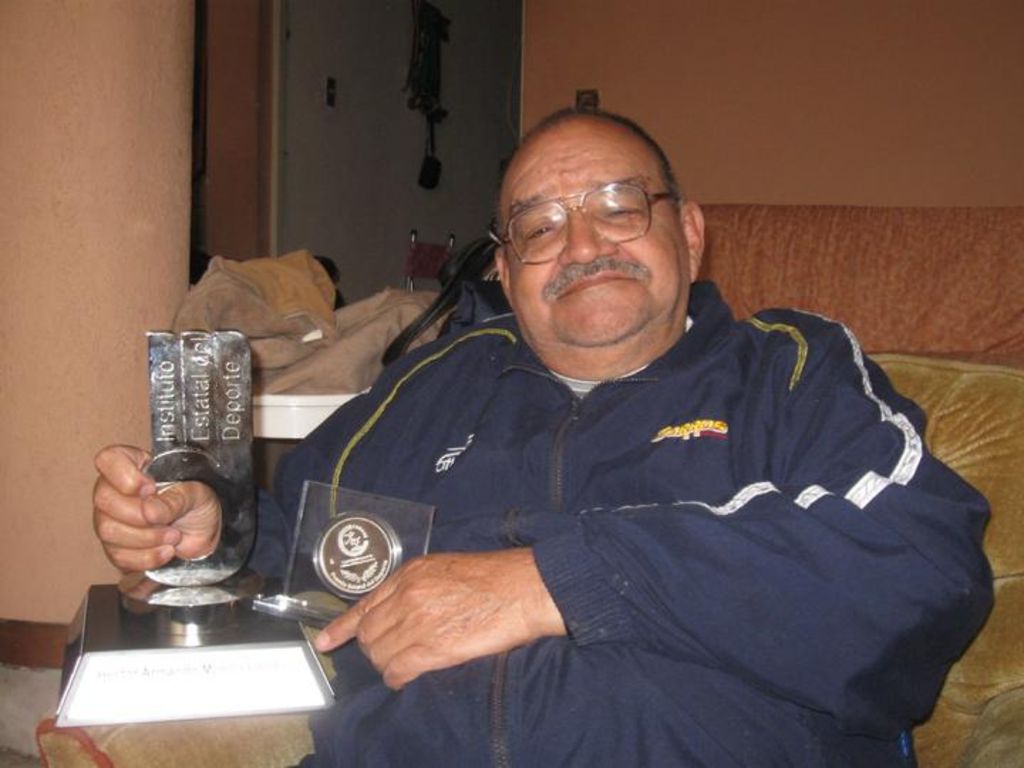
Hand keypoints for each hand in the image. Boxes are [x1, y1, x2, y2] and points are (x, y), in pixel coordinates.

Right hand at [92, 445, 221, 571]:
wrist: (207, 532)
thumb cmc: (199, 504)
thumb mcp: (195, 494)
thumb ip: (174, 499)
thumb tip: (149, 511)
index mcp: (135, 467)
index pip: (109, 459)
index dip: (124, 475)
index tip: (150, 488)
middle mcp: (116, 491)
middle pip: (104, 499)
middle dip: (140, 515)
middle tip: (167, 520)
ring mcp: (112, 520)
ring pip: (108, 530)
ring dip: (146, 538)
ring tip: (173, 536)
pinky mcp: (117, 547)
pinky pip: (119, 555)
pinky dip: (146, 557)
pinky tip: (166, 551)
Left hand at [314, 548, 564, 688]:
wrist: (523, 588)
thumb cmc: (494, 578)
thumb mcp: (446, 569)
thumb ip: (418, 586)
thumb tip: (403, 610)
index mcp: (410, 574)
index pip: (364, 605)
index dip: (341, 627)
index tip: (324, 641)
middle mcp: (406, 596)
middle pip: (368, 635)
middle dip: (375, 649)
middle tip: (394, 655)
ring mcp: (417, 622)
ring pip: (379, 656)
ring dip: (389, 665)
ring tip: (408, 665)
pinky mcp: (431, 648)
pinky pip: (398, 671)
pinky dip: (399, 679)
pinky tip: (409, 677)